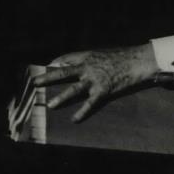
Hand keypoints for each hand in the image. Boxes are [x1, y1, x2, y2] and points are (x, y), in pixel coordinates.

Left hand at [31, 43, 156, 120]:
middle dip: (48, 78)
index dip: (55, 62)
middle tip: (35, 83)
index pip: (66, 58)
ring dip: (61, 98)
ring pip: (73, 89)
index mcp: (88, 56)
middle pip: (63, 73)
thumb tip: (84, 65)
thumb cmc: (124, 57)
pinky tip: (75, 119)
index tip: (47, 66)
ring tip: (51, 105)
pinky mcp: (103, 91)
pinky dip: (82, 112)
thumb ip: (93, 60)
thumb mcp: (105, 54)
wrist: (138, 61)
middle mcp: (88, 67)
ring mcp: (95, 79)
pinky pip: (90, 103)